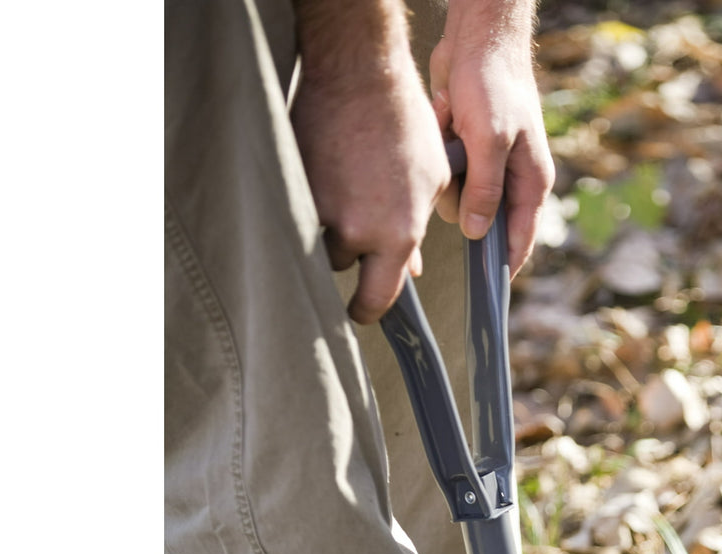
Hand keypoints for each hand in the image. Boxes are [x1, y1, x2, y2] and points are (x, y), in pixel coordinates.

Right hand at [290, 0, 450, 323]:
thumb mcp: (430, 182)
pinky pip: (295, 210)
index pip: (375, 301)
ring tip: (340, 187)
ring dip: (324, 226)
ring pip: (315, 240)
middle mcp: (355, 231)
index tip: (360, 311)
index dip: (366, 311)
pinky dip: (304, 201)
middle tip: (355, 215)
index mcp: (396, 236)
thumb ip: (417, 233)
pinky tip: (320, 173)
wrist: (359, 74)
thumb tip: (410, 272)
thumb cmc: (406, 127)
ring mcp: (318, 208)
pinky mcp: (291, 186)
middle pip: (341, 266)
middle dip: (348, 251)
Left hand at [429, 0, 554, 275]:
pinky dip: (442, 163)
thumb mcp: (491, 139)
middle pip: (485, 225)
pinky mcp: (466, 155)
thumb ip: (486, 190)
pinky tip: (445, 128)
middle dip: (466, 210)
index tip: (484, 294)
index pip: (520, 241)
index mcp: (531, 183)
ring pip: (461, 203)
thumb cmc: (494, 82)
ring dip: (449, 182)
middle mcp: (512, 181)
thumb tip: (478, 235)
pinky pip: (449, 179)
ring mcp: (488, 169)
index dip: (502, 268)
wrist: (478, 36)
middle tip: (458, 176)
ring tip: (452, 140)